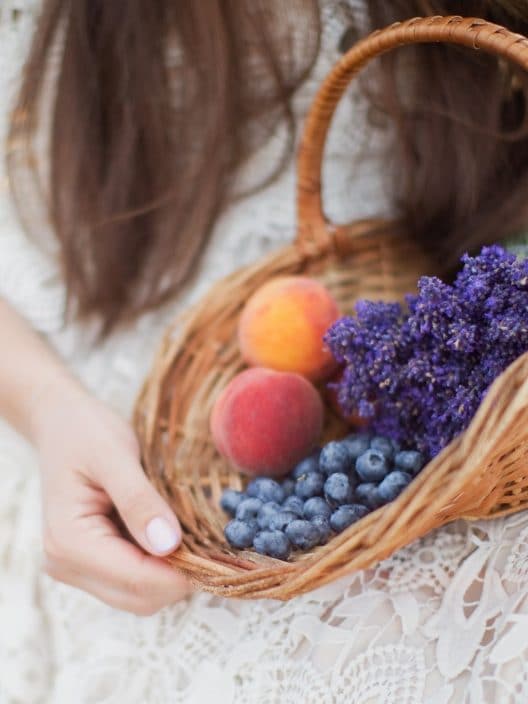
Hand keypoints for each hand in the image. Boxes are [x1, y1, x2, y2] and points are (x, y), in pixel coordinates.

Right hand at [32, 383, 191, 614]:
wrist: (61, 424)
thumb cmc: (85, 432)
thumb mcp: (115, 455)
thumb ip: (139, 500)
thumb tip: (168, 544)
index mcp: (69, 542)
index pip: (137, 580)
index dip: (183, 572)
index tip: (221, 550)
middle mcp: (66, 565)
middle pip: (140, 597)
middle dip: (181, 575)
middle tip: (213, 539)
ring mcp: (76, 568)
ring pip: (140, 595)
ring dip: (172, 572)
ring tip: (192, 531)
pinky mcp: (91, 563)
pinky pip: (134, 579)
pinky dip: (160, 564)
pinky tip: (172, 532)